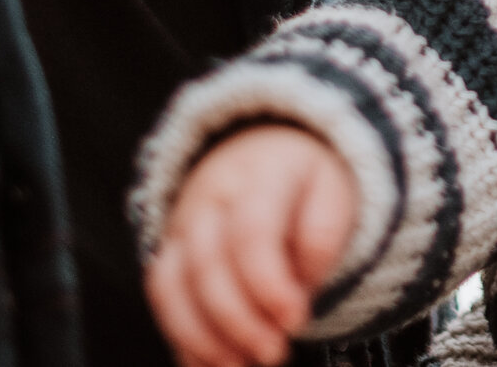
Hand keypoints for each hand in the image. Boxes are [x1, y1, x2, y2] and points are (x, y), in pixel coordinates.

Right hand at [145, 123, 356, 366]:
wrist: (266, 151)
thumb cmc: (306, 184)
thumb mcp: (334, 194)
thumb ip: (322, 238)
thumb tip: (299, 288)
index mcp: (262, 173)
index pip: (252, 231)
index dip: (269, 283)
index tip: (295, 320)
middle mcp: (211, 196)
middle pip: (208, 265)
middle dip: (238, 320)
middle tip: (273, 352)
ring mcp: (182, 224)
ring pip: (172, 285)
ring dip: (203, 337)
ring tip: (241, 365)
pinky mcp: (169, 252)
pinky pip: (162, 298)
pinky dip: (182, 337)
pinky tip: (210, 364)